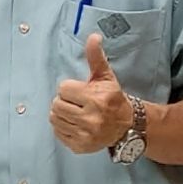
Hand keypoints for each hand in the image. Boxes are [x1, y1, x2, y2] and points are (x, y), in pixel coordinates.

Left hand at [51, 32, 133, 154]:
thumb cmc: (113, 98)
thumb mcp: (105, 76)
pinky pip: (58, 133)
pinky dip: (63, 127)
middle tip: (76, 102)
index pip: (63, 89)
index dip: (70, 88)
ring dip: (61, 114)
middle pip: (56, 105)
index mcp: (95, 99)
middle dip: (64, 101)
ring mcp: (85, 135)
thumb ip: (95, 57)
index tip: (80, 92)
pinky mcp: (80, 147)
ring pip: (55, 119)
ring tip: (75, 112)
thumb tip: (93, 36)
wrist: (127, 125)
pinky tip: (75, 123)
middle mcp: (90, 118)